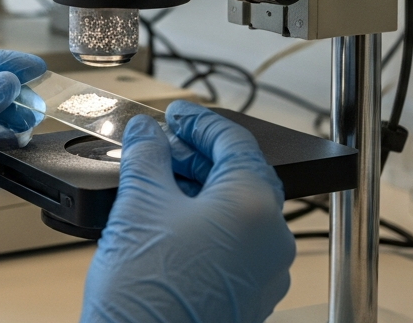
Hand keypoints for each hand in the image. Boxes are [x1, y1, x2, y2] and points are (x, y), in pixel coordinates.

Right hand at [80, 101, 294, 322]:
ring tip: (158, 185)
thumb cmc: (149, 296)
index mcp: (255, 206)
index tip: (177, 114)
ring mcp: (265, 273)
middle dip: (199, 157)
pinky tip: (169, 224)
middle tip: (161, 147)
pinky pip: (235, 244)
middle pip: (242, 175)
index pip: (235, 141)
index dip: (200, 121)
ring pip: (239, 211)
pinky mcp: (248, 298)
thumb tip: (147, 132)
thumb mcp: (139, 204)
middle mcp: (272, 239)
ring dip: (201, 190)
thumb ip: (147, 155)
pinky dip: (206, 224)